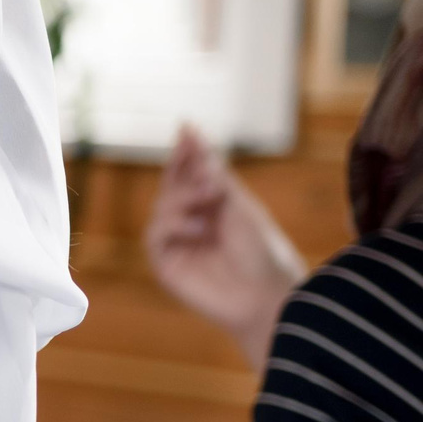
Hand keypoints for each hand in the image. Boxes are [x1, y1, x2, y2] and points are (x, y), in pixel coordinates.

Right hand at [144, 126, 306, 368]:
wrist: (266, 294)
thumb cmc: (262, 250)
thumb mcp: (238, 203)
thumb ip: (210, 173)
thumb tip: (189, 132)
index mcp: (214, 206)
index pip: (191, 173)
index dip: (186, 151)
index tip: (186, 127)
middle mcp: (194, 222)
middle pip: (172, 186)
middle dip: (184, 171)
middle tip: (202, 165)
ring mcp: (178, 243)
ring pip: (161, 207)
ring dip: (182, 197)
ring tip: (209, 197)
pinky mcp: (166, 264)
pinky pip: (156, 234)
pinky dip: (173, 225)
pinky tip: (198, 228)